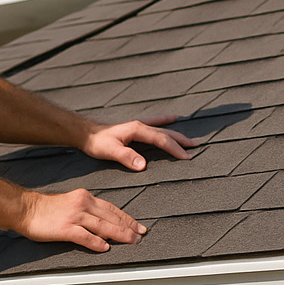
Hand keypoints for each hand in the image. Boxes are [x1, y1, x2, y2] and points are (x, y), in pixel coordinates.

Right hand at [16, 188, 146, 251]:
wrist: (26, 209)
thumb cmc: (46, 209)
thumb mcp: (71, 202)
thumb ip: (87, 210)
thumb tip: (103, 224)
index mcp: (85, 197)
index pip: (112, 208)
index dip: (127, 218)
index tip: (138, 226)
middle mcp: (83, 204)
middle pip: (111, 217)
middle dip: (128, 227)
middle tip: (141, 235)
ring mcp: (74, 216)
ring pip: (103, 226)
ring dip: (120, 234)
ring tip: (131, 241)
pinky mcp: (65, 228)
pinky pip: (85, 236)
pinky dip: (97, 242)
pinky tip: (105, 248)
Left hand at [81, 115, 198, 170]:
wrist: (87, 133)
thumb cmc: (97, 143)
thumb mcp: (110, 151)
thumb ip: (127, 157)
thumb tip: (144, 165)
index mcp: (137, 129)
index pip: (161, 140)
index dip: (175, 148)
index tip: (187, 157)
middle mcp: (140, 125)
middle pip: (166, 132)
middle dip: (182, 140)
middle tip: (196, 147)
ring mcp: (139, 125)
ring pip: (163, 128)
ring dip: (177, 133)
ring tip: (191, 138)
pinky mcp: (136, 127)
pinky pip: (155, 123)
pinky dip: (166, 121)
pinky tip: (173, 119)